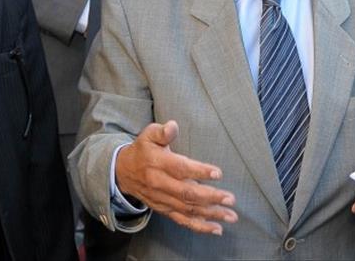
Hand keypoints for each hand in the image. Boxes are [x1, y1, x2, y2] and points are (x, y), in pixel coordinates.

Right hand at [115, 120, 237, 234]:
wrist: (123, 172)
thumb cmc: (142, 150)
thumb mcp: (148, 135)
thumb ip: (162, 131)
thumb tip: (172, 126)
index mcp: (158, 164)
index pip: (181, 169)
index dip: (199, 171)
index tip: (218, 173)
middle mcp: (160, 184)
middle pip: (187, 193)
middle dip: (211, 197)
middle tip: (230, 198)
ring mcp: (163, 200)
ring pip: (188, 210)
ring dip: (211, 214)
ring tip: (231, 216)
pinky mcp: (165, 209)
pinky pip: (183, 220)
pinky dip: (200, 226)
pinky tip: (217, 228)